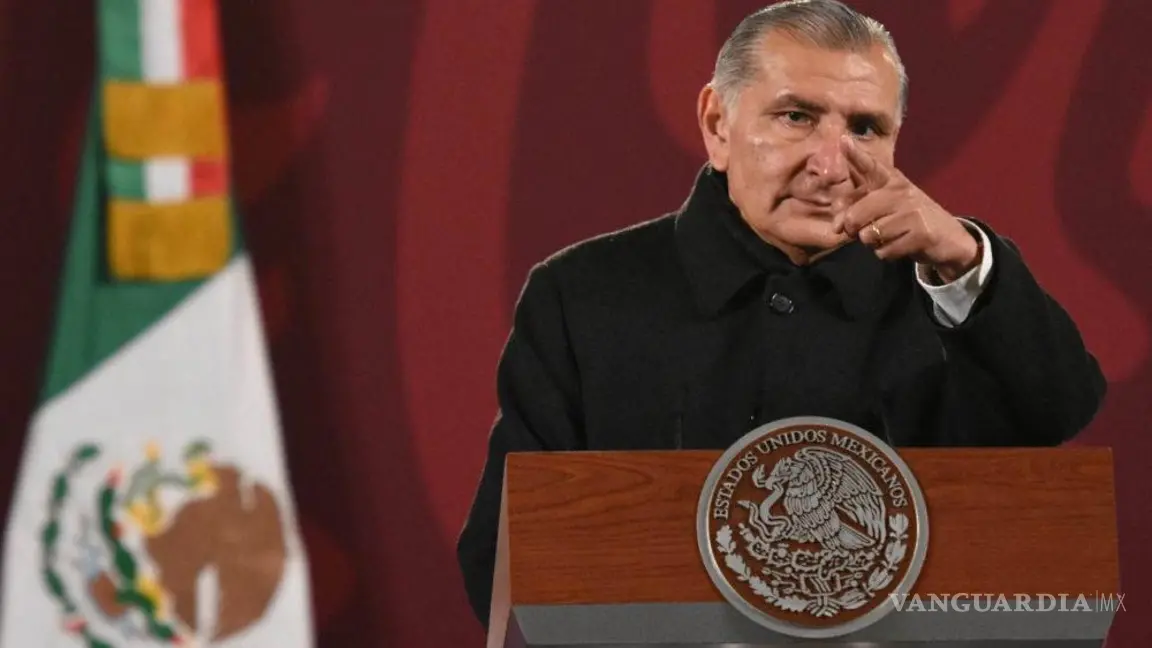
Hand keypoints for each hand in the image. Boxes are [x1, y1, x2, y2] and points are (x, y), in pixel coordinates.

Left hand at [832, 136, 980, 282]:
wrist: (948, 238)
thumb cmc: (908, 219)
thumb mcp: (885, 206)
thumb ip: (857, 208)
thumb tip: (836, 225)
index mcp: (891, 180)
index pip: (870, 166)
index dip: (855, 155)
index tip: (842, 140)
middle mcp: (901, 191)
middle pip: (856, 214)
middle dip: (851, 229)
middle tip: (859, 230)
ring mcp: (912, 211)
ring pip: (868, 235)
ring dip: (872, 243)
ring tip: (888, 235)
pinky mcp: (921, 234)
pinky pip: (884, 251)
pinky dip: (887, 253)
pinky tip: (901, 245)